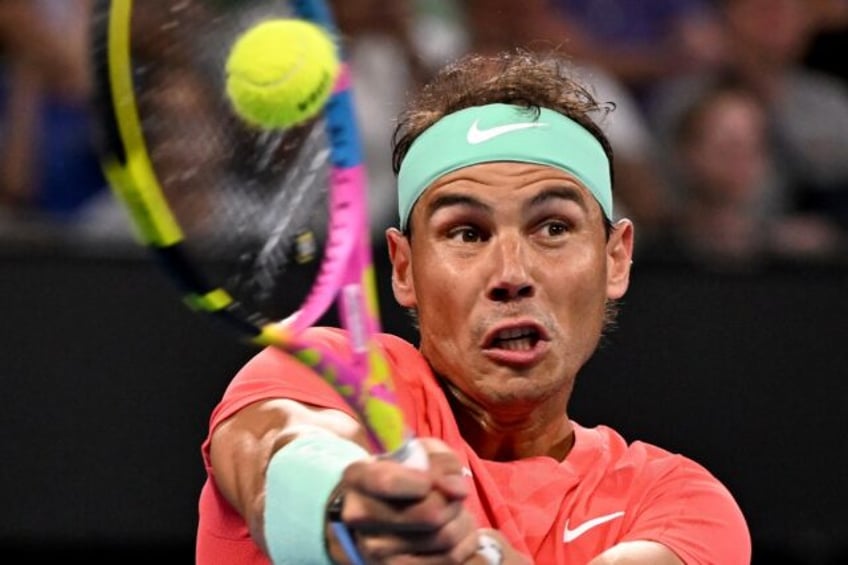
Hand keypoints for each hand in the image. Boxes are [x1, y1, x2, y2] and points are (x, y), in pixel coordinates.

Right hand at [326, 438, 529, 562]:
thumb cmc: (403, 474)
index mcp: (358, 477)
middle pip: (429, 514)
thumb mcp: (418, 453)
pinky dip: (465, 543)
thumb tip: (456, 490)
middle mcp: (359, 516)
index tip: (434, 480)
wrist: (376, 510)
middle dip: (453, 502)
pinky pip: (448, 560)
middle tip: (454, 496)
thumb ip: (441, 462)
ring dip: (463, 522)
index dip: (425, 480)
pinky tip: (458, 532)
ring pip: (444, 538)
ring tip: (457, 513)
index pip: (389, 482)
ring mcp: (375, 550)